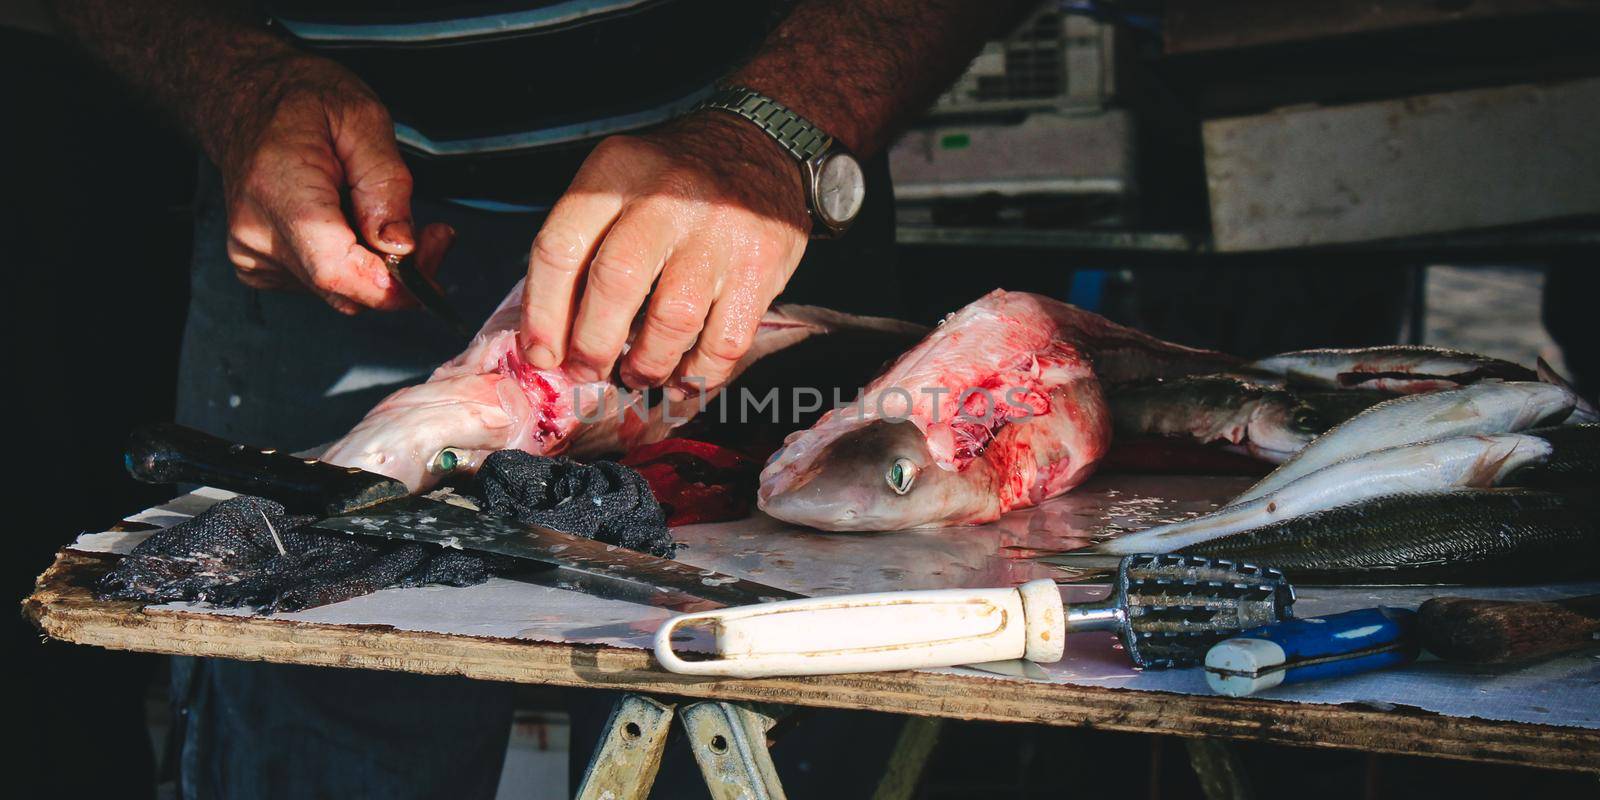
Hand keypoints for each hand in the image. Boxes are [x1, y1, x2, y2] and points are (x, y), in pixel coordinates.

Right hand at [212, 55, 451, 313]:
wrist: (247, 97)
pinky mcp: (260, 264)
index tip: (430, 274)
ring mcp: (253, 252)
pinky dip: (350, 262)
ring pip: (339, 291)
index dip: (392, 286)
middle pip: (344, 288)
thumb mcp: (363, 118)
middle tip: (432, 234)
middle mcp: (257, 231)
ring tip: (381, 213)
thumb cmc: (299, 99)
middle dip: (400, 272)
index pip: (335, 270)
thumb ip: (386, 184)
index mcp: (278, 191)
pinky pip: (322, 284)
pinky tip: (350, 224)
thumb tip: (400, 246)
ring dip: (375, 265)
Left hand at [519, 112, 809, 391]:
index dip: (542, 315)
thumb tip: (552, 336)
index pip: (560, 249)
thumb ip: (585, 242)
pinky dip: (698, 374)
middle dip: (593, 348)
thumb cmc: (677, 180)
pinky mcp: (760, 265)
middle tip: (588, 371)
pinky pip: (724, 342)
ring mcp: (717, 233)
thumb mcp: (620, 180)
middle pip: (613, 287)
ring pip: (670, 322)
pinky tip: (683, 379)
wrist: (763, 147)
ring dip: (647, 366)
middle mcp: (665, 197)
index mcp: (616, 172)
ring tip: (638, 375)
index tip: (541, 355)